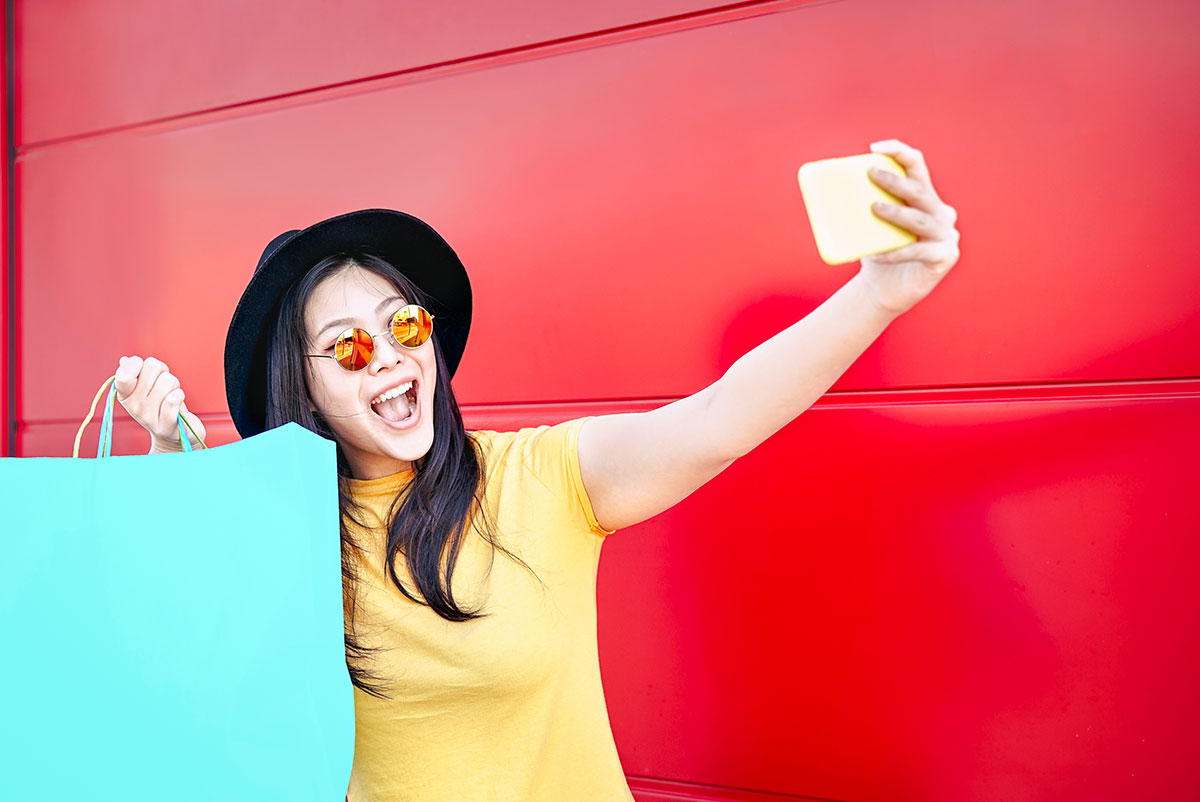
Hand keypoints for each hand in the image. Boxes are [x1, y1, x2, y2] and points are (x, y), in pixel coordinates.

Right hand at [113, 355, 206, 452]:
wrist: (173, 435)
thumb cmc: (160, 406)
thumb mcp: (144, 388)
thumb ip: (135, 373)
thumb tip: (125, 361)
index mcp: (125, 395)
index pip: (124, 373)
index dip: (138, 363)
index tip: (145, 370)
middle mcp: (134, 406)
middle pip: (152, 367)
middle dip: (163, 372)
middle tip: (163, 386)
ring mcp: (149, 417)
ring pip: (167, 380)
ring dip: (174, 385)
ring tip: (171, 396)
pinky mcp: (166, 425)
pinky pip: (173, 399)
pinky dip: (179, 396)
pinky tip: (177, 403)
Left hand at [858, 139, 959, 314]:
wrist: (883, 290)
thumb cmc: (876, 251)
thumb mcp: (870, 225)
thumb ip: (861, 205)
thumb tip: (826, 188)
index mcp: (924, 197)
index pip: (917, 165)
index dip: (899, 152)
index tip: (875, 148)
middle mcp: (941, 212)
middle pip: (919, 190)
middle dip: (896, 180)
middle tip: (871, 174)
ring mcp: (947, 234)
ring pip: (920, 220)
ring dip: (896, 213)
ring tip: (873, 208)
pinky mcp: (945, 256)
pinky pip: (919, 251)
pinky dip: (895, 253)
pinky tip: (876, 255)